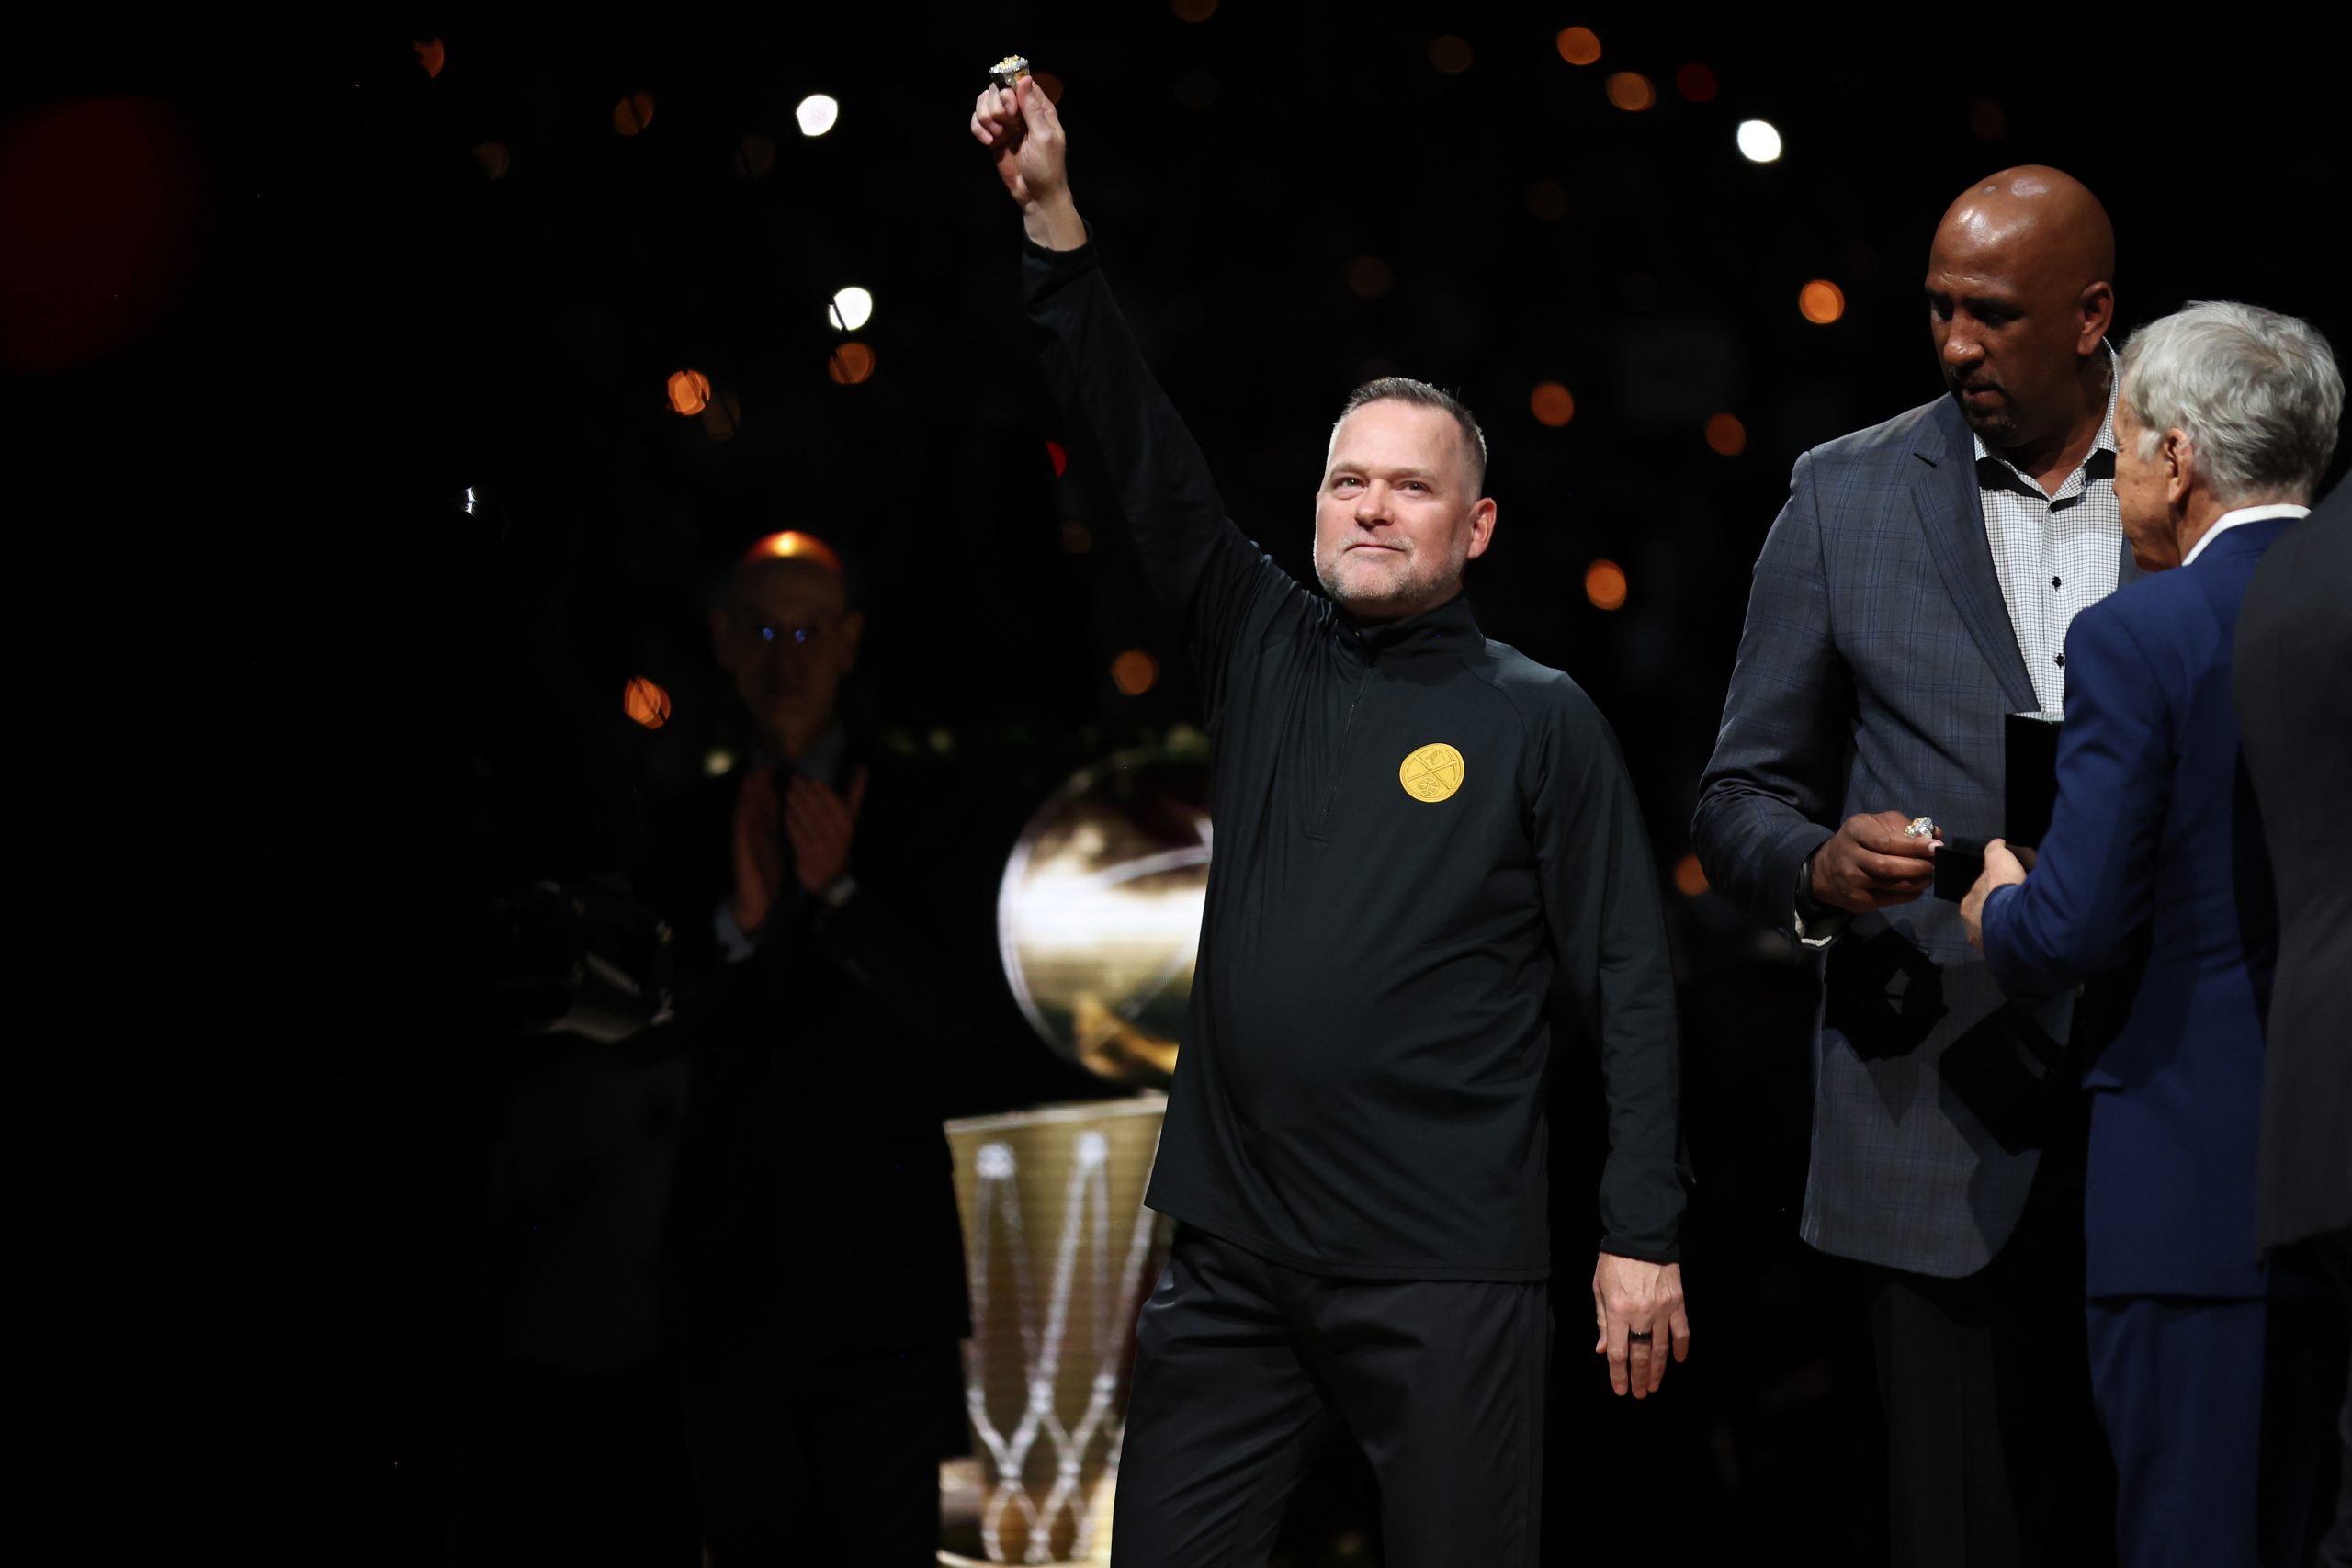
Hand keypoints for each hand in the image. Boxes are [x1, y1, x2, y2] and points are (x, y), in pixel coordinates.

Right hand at [729, 764, 787, 933]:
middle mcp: (753, 834)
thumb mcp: (776, 845)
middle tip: (761, 766)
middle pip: (754, 806)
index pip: (765, 806)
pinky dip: (742, 818)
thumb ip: (778, 826)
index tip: (771, 769)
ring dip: (747, 796)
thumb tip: (786, 805)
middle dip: (757, 786)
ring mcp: (745, 842)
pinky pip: (741, 834)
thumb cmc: (766, 872)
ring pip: (745, 815)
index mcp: (763, 832)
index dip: (767, 788)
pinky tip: (744, 806)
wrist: (757, 900)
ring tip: (751, 778)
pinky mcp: (741, 854)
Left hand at [785, 766, 867, 894]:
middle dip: (807, 795)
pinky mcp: (806, 856)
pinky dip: (791, 821)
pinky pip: (797, 835)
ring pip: (807, 822)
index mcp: (847, 828)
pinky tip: (786, 810)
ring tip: (789, 791)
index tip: (815, 781)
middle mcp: (836, 838)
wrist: (830, 877)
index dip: (826, 794)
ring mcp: (820, 848)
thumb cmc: (838, 839)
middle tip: (795, 780)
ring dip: (797, 805)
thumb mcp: (848, 819)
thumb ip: (854, 793)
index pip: (837, 808)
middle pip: (820, 813)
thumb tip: (862, 768)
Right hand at [969, 76, 1083, 248]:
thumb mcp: (1043, 137)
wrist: (1035, 195)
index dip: (1010, 90)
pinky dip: (977, 128)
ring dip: (985, 116)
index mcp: (1038, 108)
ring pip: (983, 102)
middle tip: (1006, 124)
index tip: (1012, 109)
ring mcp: (1004, 123)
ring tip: (995, 135)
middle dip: (996, 105)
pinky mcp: (992, 136)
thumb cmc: (1046, 167)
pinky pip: (976, 120)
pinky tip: (987, 142)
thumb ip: (1033, 109)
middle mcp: (1020, 112)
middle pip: (997, 89)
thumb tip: (1025, 78)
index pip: (1019, 83)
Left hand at [1592, 1254, 1689, 1398]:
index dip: (1618, 1375)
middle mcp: (1641, 1314)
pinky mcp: (1677, 1302)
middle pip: (1640, 1354)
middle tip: (1640, 1394)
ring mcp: (1662, 1310)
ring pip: (1661, 1348)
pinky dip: (1681, 1347)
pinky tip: (1678, 1361)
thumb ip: (1602, 1321)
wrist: (1641, 1237)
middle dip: (1639, 1377)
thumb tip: (1604, 1350)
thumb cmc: (1614, 1262)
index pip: (1619, 1352)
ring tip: (1654, 1385)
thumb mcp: (1599, 1289)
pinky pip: (1681, 1331)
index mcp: (1618, 1311)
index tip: (1620, 1390)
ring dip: (1658, 1369)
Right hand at [1809, 810, 1938, 913]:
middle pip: (1888, 866)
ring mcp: (1852, 880)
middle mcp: (1850, 855)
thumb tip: (1936, 834)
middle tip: (1934, 865)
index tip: (1936, 847)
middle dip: (1918, 866)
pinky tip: (1917, 887)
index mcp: (1855, 831)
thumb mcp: (1876, 824)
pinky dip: (1910, 893)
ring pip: (1892, 884)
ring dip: (1918, 881)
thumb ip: (1905, 827)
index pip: (1886, 842)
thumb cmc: (1859, 841)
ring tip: (1929, 875)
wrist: (1826, 869)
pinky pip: (1891, 898)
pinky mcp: (1857, 900)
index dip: (1914, 846)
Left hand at [1960, 837, 2030, 949]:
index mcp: (1968, 905)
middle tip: (2020, 905)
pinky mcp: (2001, 958)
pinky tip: (2030, 935)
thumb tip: (1997, 843)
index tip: (2009, 888)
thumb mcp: (2001, 862)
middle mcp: (1971, 927)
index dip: (1995, 889)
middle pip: (1987, 914)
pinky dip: (2017, 939)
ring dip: (2009, 926)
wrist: (2018, 925)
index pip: (1981, 894)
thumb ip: (1996, 851)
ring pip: (1998, 931)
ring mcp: (1986, 945)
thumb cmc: (2005, 891)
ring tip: (2027, 921)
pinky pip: (2008, 946)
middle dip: (2000, 909)